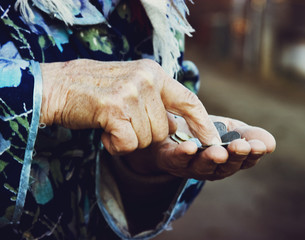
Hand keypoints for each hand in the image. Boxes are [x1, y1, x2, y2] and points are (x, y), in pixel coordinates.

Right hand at [40, 59, 220, 154]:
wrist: (57, 86)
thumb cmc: (96, 91)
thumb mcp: (133, 86)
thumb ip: (156, 103)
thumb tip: (175, 126)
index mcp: (154, 73)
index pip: (189, 100)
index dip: (202, 122)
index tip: (213, 141)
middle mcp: (146, 79)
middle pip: (164, 130)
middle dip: (145, 135)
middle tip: (122, 123)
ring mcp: (131, 93)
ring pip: (147, 139)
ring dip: (128, 139)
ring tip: (110, 123)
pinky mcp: (114, 109)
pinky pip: (129, 144)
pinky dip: (115, 145)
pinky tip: (103, 131)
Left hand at [124, 115, 275, 179]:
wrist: (170, 128)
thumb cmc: (205, 131)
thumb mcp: (230, 128)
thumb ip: (248, 134)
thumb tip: (270, 143)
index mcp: (229, 160)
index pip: (245, 160)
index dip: (253, 154)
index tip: (259, 145)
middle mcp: (211, 168)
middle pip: (225, 166)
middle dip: (234, 157)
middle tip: (241, 146)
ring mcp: (190, 167)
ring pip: (202, 167)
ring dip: (210, 159)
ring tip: (218, 152)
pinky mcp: (170, 161)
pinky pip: (176, 160)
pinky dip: (182, 154)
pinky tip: (189, 147)